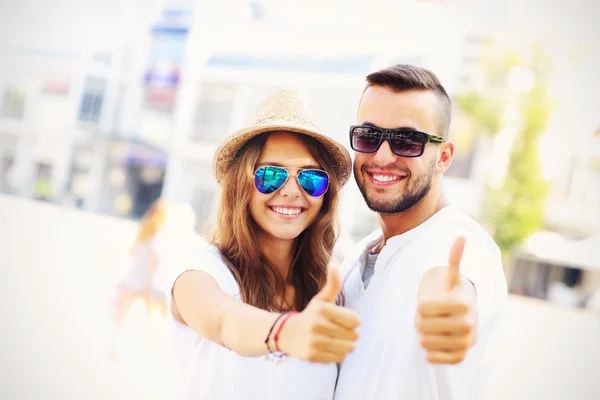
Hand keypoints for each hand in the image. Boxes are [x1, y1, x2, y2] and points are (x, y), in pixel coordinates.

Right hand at [276, 267, 359, 362]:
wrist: (286, 333)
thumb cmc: (311, 315)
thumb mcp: (321, 299)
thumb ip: (332, 284)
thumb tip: (333, 264)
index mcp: (323, 309)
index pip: (356, 321)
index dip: (352, 321)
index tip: (342, 319)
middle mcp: (318, 325)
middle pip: (354, 336)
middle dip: (349, 333)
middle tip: (337, 330)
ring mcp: (314, 342)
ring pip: (348, 348)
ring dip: (344, 345)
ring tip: (333, 339)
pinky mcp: (313, 356)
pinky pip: (338, 358)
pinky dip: (336, 354)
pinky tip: (326, 347)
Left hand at [415, 236, 476, 363]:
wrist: (464, 316)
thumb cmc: (450, 294)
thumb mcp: (450, 277)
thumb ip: (454, 259)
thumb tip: (461, 237)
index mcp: (463, 302)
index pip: (423, 308)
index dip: (420, 306)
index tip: (426, 303)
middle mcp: (470, 323)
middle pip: (424, 326)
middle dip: (419, 322)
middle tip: (423, 319)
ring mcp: (468, 341)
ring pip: (427, 343)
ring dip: (422, 336)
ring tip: (427, 330)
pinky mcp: (462, 356)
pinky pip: (437, 359)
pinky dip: (430, 354)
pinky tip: (432, 344)